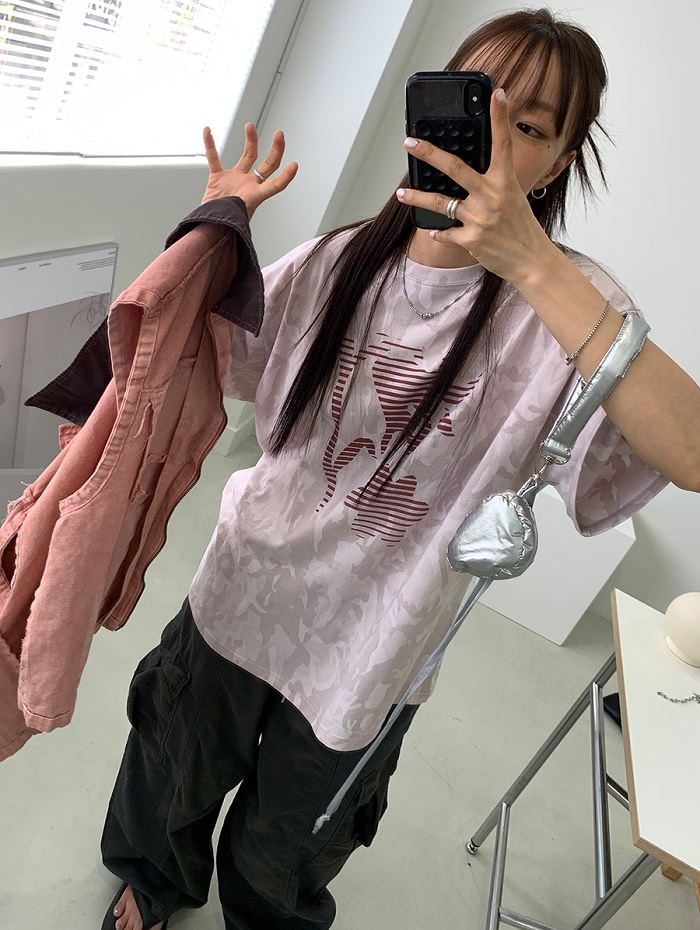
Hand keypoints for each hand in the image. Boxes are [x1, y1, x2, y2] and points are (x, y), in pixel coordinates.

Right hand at [200, 122, 298, 220]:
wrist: (210, 230)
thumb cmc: (225, 228)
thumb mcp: (238, 221)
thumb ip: (239, 212)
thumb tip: (237, 210)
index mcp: (256, 196)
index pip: (276, 185)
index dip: (286, 177)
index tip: (295, 165)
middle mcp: (249, 185)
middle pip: (267, 164)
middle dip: (276, 150)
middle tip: (279, 135)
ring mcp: (235, 180)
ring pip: (247, 155)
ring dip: (250, 140)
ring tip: (250, 126)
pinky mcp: (218, 178)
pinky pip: (214, 158)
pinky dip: (210, 145)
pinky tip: (208, 131)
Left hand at [395, 87, 553, 284]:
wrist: (530, 261)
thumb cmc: (520, 228)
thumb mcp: (513, 198)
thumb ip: (493, 184)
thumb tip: (467, 174)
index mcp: (505, 182)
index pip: (502, 143)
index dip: (500, 116)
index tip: (497, 93)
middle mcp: (491, 196)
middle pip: (454, 168)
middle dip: (429, 153)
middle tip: (410, 142)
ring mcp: (479, 218)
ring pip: (439, 203)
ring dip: (417, 197)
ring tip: (402, 192)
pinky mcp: (470, 239)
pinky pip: (445, 232)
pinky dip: (439, 232)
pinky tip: (434, 231)